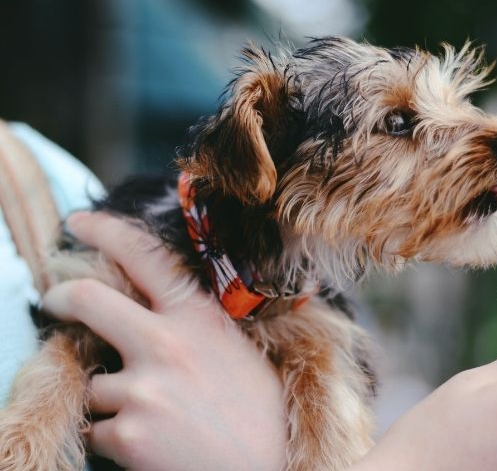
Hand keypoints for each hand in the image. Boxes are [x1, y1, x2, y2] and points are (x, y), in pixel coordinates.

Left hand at [43, 212, 286, 470]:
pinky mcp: (127, 433)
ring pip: (93, 382)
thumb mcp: (238, 350)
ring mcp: (144, 388)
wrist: (269, 469)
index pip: (145, 256)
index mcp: (199, 317)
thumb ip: (195, 326)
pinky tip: (153, 443)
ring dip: (111, 398)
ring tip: (155, 416)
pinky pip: (97, 428)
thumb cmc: (261, 412)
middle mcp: (167, 343)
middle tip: (53, 301)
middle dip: (60, 298)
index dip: (105, 231)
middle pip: (88, 299)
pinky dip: (114, 437)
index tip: (79, 224)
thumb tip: (154, 312)